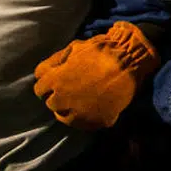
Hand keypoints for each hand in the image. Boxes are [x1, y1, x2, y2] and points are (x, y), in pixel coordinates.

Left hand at [32, 22, 159, 130]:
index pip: (39, 88)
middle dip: (59, 95)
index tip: (59, 79)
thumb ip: (56, 60)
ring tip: (82, 101)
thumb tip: (46, 71)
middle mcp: (61, 100)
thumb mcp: (75, 47)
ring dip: (70, 109)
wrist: (131, 61)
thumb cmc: (102, 50)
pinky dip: (86, 117)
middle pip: (51, 103)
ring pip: (64, 116)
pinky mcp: (94, 122)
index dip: (50, 82)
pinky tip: (93, 108)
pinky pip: (83, 124)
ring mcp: (78, 113)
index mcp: (54, 81)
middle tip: (72, 88)